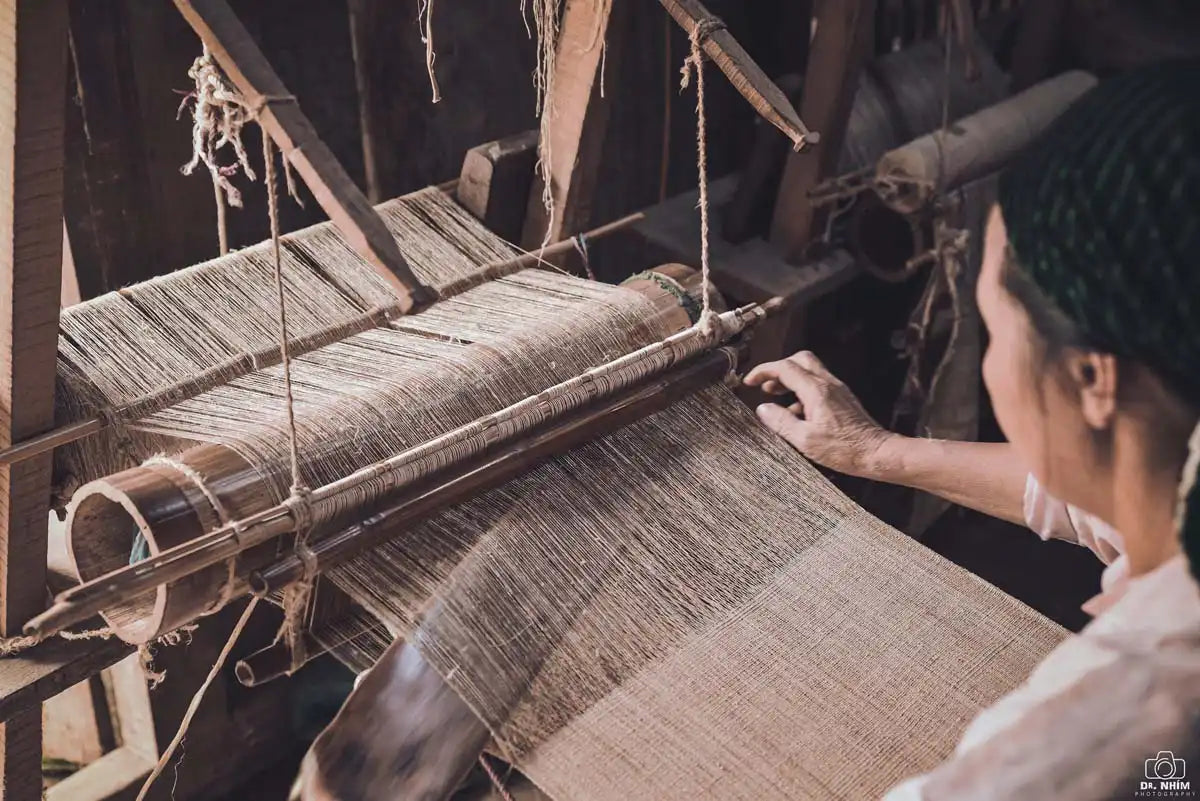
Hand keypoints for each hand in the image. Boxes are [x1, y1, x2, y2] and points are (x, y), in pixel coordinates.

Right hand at [744, 351, 893, 477]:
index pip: (785, 368)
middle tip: (765, 385)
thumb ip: (781, 422)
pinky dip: (802, 392)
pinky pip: (818, 386)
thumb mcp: (804, 440)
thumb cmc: (844, 449)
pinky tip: (797, 413)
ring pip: (810, 372)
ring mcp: (837, 390)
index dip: (764, 371)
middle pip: (800, 360)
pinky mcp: (842, 399)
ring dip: (790, 380)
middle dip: (779, 369)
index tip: (750, 381)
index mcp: (816, 391)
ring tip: (776, 397)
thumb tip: (764, 410)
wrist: (876, 453)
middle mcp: (828, 384)